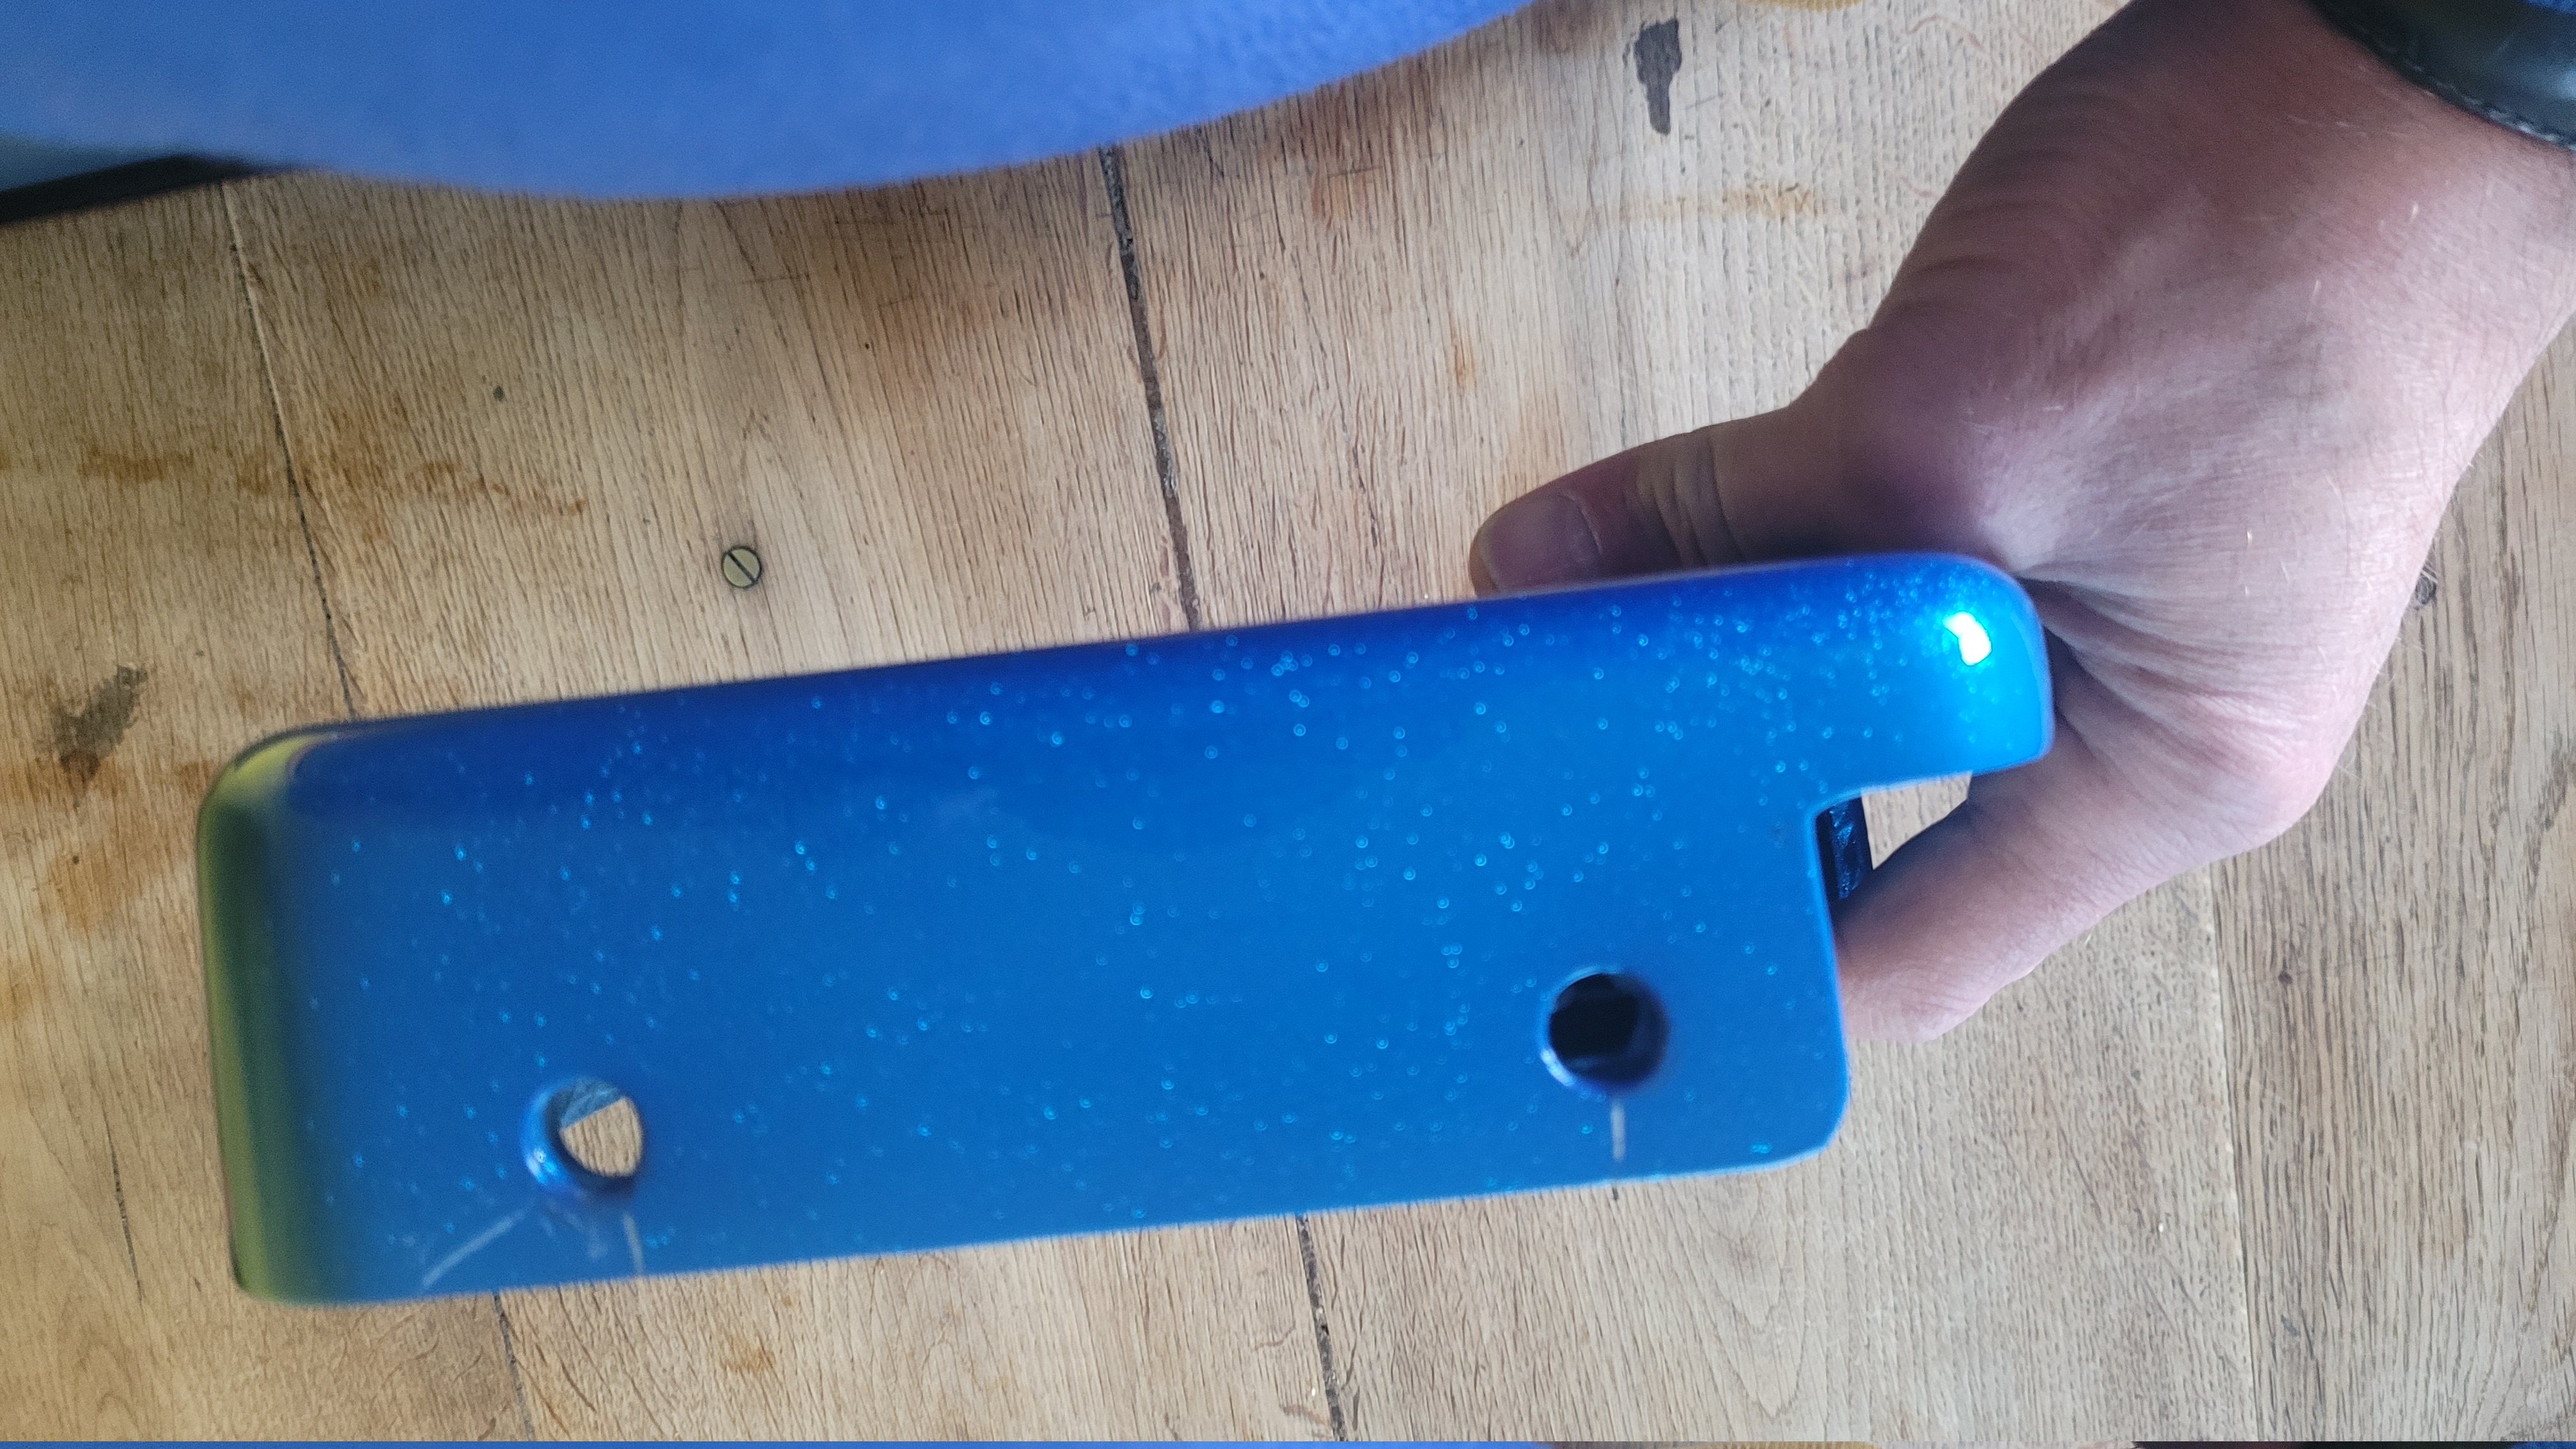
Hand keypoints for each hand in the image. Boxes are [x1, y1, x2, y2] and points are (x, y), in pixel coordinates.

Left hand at [1470, 0, 2575, 1039]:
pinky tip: (1700, 548)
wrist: (2391, 64)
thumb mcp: (1940, 424)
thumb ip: (1728, 523)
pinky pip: (1908, 595)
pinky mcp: (2083, 520)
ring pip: (1885, 706)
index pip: (1918, 962)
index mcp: (2158, 778)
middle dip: (1725, 800)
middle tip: (1563, 771)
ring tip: (1614, 644)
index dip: (1750, 970)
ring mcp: (2121, 623)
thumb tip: (1535, 575)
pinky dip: (1804, 575)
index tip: (1597, 938)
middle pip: (1891, 843)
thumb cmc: (2257, 245)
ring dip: (1756, 670)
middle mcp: (2147, 731)